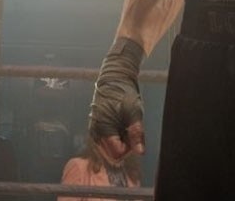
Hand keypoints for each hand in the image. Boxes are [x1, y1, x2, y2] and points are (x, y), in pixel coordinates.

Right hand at [89, 37, 145, 161]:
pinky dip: (115, 138)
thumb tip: (140, 152)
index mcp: (103, 129)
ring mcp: (94, 130)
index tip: (134, 136)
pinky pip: (106, 142)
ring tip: (125, 127)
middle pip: (112, 154)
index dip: (128, 149)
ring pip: (109, 149)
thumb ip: (136, 133)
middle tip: (130, 131)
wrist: (114, 78)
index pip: (117, 154)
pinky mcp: (96, 127)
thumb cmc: (124, 94)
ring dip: (120, 143)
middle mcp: (96, 133)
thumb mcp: (135, 112)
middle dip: (124, 147)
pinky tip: (120, 126)